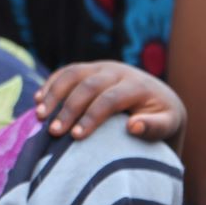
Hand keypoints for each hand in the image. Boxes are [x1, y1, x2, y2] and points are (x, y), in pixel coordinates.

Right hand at [33, 61, 186, 150]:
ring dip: (54, 93)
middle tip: (53, 131)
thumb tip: (133, 126)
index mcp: (137, 85)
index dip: (92, 117)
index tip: (76, 137)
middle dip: (69, 108)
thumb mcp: (168, 124)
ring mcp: (101, 67)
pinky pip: (66, 71)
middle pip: (88, 86)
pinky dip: (51, 84)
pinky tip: (38, 100)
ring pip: (73, 73)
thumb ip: (155, 126)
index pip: (110, 98)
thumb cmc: (161, 117)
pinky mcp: (90, 68)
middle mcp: (117, 71)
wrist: (159, 97)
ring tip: (39, 115)